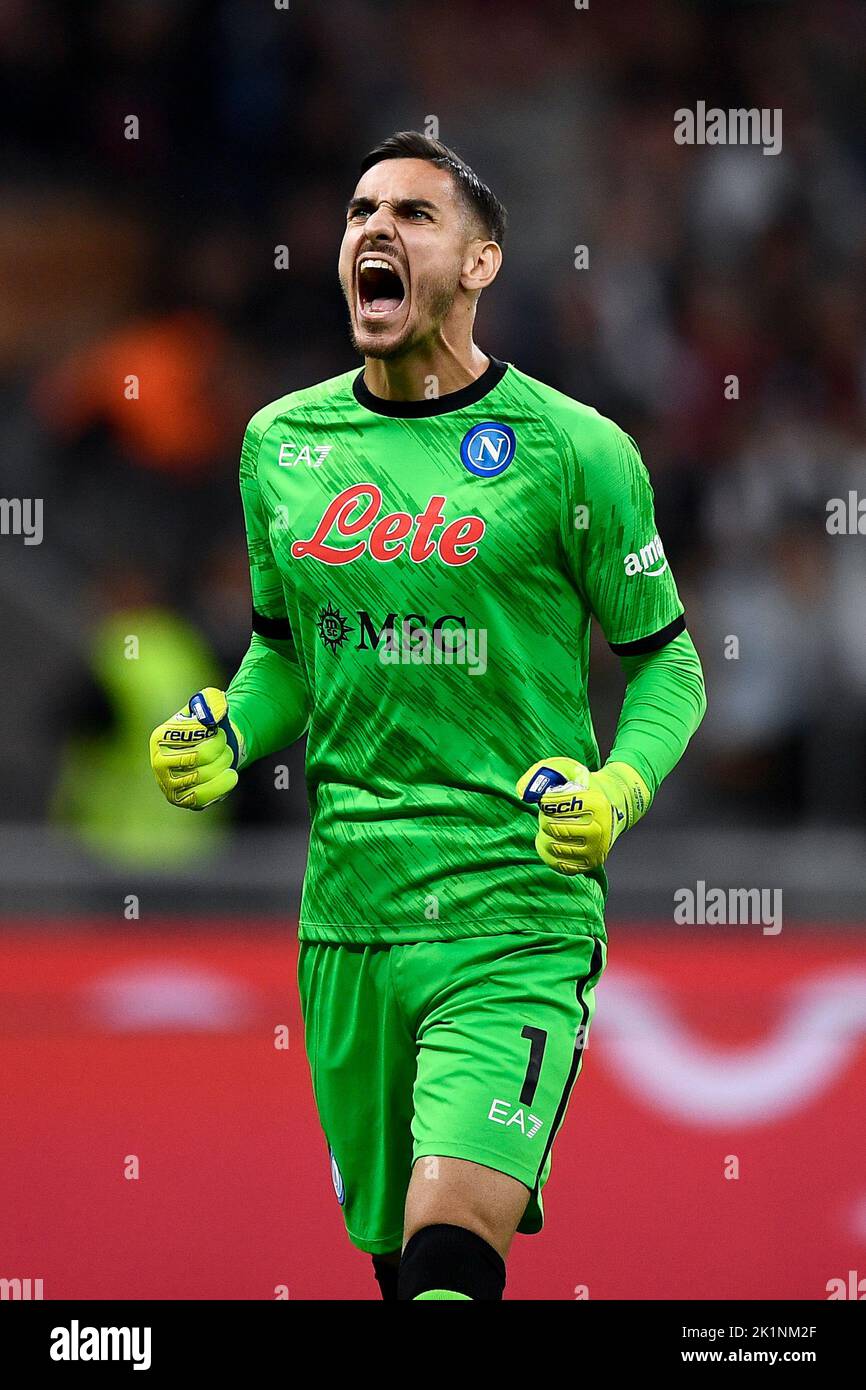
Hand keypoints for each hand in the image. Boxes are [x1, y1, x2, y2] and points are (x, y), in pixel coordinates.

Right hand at [149, 688, 242, 810]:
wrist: (215, 750)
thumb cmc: (209, 727)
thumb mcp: (210, 705)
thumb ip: (212, 701)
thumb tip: (210, 716)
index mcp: (160, 737)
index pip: (193, 736)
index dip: (215, 734)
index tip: (218, 731)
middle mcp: (158, 762)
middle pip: (200, 757)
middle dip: (222, 750)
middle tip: (225, 747)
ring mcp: (168, 784)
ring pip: (205, 776)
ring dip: (224, 765)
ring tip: (226, 758)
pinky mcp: (181, 800)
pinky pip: (204, 797)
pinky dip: (222, 785)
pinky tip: (229, 775)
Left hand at [516, 756, 648, 874]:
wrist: (614, 808)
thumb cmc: (585, 788)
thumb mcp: (567, 770)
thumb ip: (541, 773)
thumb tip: (523, 793)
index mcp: (597, 804)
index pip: (555, 806)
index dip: (545, 801)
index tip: (548, 800)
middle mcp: (600, 829)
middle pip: (551, 826)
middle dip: (545, 817)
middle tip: (552, 813)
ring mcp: (595, 850)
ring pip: (551, 845)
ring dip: (545, 834)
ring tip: (555, 825)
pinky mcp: (588, 864)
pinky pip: (556, 863)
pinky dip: (548, 851)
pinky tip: (553, 840)